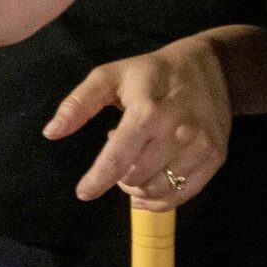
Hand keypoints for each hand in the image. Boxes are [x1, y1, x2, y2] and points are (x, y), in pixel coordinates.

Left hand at [47, 34, 231, 206]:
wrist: (212, 67)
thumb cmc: (153, 72)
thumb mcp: (111, 76)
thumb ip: (79, 104)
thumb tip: (50, 132)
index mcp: (147, 110)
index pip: (117, 159)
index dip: (96, 181)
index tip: (83, 192)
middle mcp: (176, 131)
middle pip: (134, 178)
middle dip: (118, 175)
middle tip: (121, 152)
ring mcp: (199, 146)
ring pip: (157, 190)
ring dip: (138, 185)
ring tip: (138, 160)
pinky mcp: (215, 157)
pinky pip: (182, 195)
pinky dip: (160, 198)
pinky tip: (150, 184)